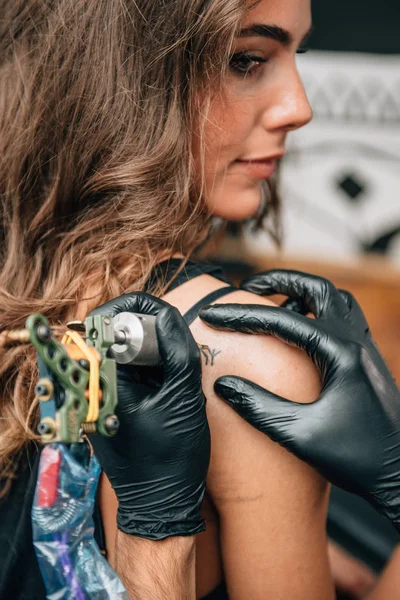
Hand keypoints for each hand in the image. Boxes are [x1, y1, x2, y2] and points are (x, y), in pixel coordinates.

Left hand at [89, 293, 209, 539]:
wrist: (160, 500)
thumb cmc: (170, 457)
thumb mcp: (183, 396)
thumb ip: (177, 350)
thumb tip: (168, 315)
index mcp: (102, 380)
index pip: (106, 321)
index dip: (135, 308)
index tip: (160, 313)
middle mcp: (92, 386)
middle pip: (111, 332)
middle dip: (145, 328)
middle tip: (171, 342)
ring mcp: (99, 395)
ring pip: (120, 349)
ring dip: (147, 347)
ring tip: (170, 367)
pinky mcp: (109, 403)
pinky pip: (125, 369)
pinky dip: (146, 365)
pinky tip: (164, 382)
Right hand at [200, 270, 399, 531]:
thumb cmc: (357, 458)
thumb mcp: (300, 435)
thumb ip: (259, 407)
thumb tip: (224, 384)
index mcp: (339, 352)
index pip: (280, 320)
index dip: (241, 315)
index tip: (211, 314)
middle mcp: (355, 340)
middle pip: (317, 288)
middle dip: (279, 281)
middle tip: (247, 287)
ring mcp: (365, 347)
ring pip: (335, 299)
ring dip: (303, 293)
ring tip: (274, 303)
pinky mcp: (368, 360)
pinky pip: (345, 318)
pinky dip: (320, 312)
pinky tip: (304, 332)